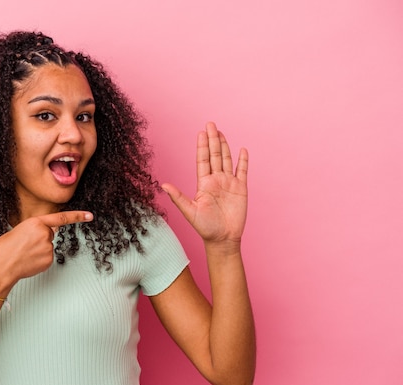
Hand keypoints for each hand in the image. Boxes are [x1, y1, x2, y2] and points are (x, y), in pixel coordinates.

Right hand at [0, 211, 93, 284]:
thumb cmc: (4, 249)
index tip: (90, 216)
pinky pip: (47, 258)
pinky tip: (28, 261)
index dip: (77, 216)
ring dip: (38, 250)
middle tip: (24, 245)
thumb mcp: (19, 230)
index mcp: (35, 223)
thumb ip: (36, 228)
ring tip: (23, 254)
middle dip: (40, 238)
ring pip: (48, 247)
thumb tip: (51, 232)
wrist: (0, 267)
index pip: (61, 218)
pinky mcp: (48, 261)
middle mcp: (45, 234)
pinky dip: (39, 259)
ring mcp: (48, 248)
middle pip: (49, 234)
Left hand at [162, 122, 247, 245]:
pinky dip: (243, 161)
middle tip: (211, 124)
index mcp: (203, 183)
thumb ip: (178, 197)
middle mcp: (215, 180)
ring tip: (221, 132)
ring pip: (227, 160)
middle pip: (215, 155)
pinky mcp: (241, 189)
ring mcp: (228, 184)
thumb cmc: (205, 227)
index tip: (201, 132)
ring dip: (225, 146)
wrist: (223, 239)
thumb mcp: (189, 211)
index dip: (202, 146)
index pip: (203, 160)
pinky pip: (242, 171)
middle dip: (213, 140)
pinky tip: (242, 150)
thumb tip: (163, 185)